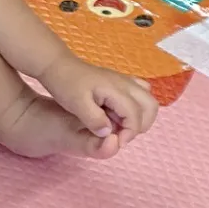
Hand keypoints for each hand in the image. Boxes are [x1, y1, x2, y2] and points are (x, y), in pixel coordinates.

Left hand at [39, 55, 157, 146]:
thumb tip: (109, 134)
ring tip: (122, 127)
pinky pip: (140, 93)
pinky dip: (138, 107)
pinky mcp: (120, 81)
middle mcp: (126, 84)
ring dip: (142, 116)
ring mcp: (125, 81)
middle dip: (141, 125)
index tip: (118, 143)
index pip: (136, 115)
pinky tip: (120, 114)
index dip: (130, 132)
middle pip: (150, 106)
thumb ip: (94, 120)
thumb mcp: (76, 104)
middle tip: (122, 136)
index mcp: (117, 90)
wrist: (57, 65)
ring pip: (148, 100)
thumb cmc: (65, 84)